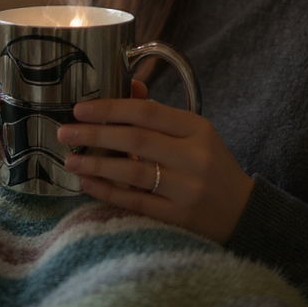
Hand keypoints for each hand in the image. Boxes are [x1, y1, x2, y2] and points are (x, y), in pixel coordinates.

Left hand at [57, 96, 254, 243]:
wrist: (242, 212)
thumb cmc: (211, 166)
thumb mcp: (195, 134)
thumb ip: (161, 115)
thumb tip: (129, 88)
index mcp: (197, 128)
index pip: (147, 112)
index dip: (111, 108)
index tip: (81, 109)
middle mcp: (194, 156)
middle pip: (136, 140)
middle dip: (95, 135)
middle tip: (65, 132)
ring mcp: (187, 189)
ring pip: (133, 172)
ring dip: (96, 164)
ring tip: (70, 161)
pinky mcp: (180, 217)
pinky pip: (136, 202)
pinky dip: (108, 191)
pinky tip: (88, 183)